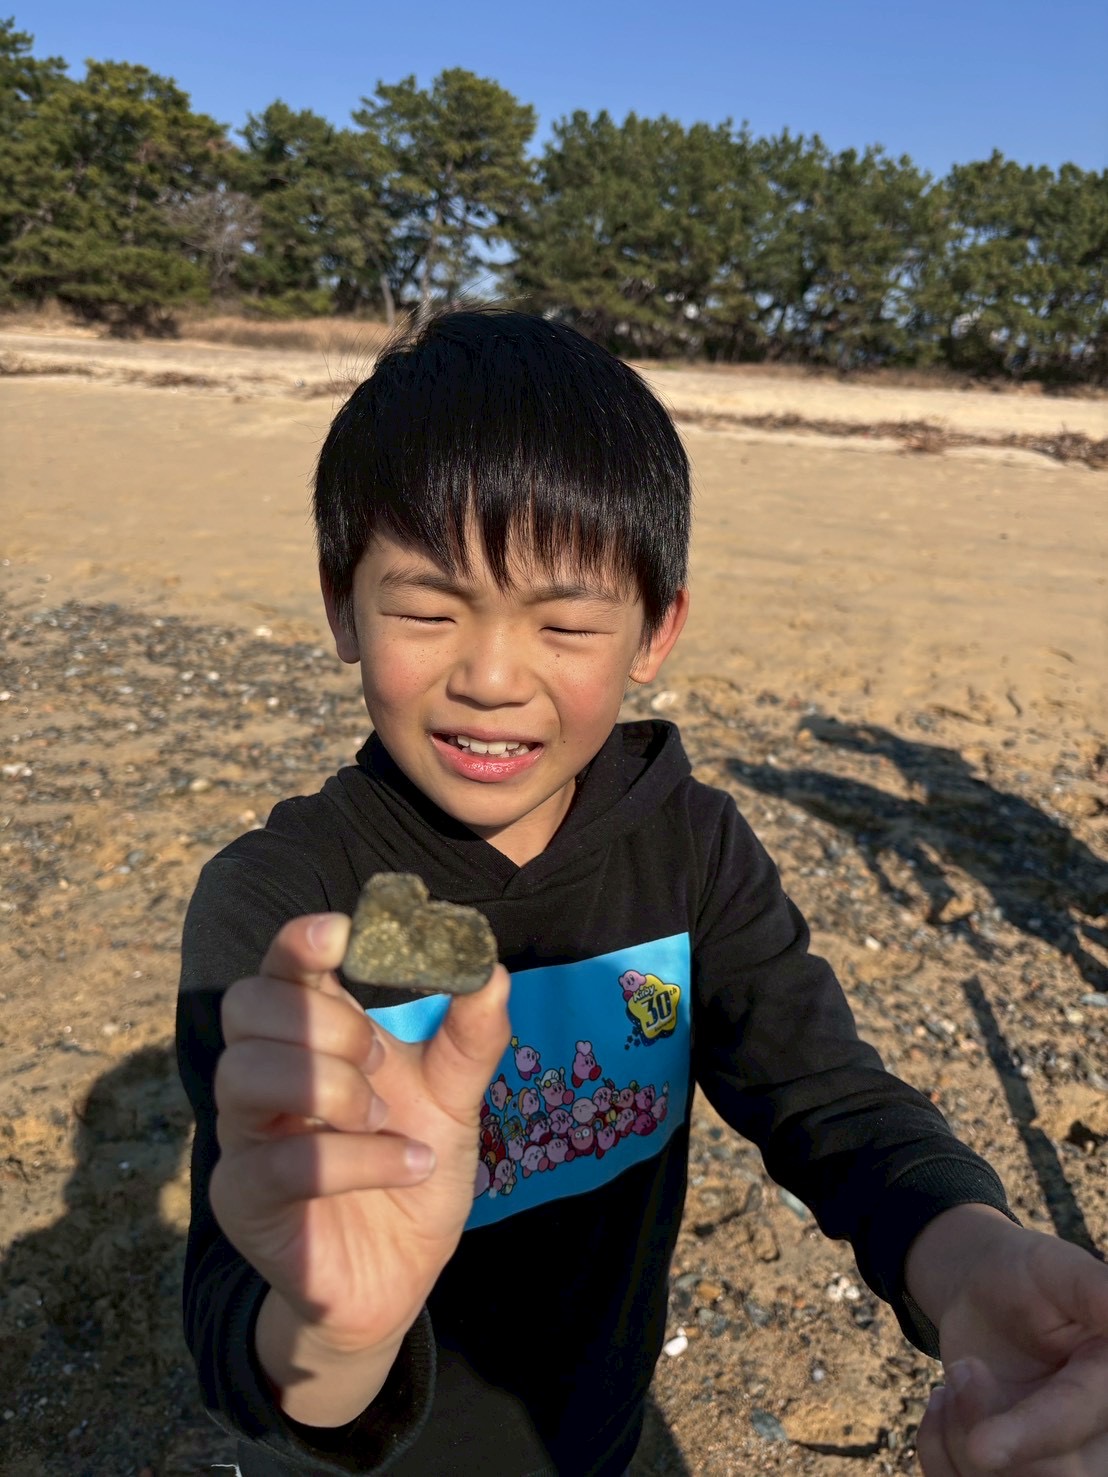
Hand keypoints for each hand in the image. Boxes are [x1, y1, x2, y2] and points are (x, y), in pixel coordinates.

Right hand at [209, 912, 510, 1355]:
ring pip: (244, 1074)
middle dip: (322, 1020)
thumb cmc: (412, 1167)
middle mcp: (265, 1075)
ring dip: (330, 1085)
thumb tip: (491, 968)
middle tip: (380, 1059)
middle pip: (247, 1005)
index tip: (344, 932)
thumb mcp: (455, 1099)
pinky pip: (279, 1162)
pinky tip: (407, 1164)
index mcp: (311, 1036)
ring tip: (386, 1116)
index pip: (280, 968)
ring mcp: (247, 1137)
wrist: (398, 1275)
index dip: (300, 941)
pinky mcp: (244, 1200)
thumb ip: (471, 1036)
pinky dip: (354, 1158)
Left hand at [916, 1223, 1107, 1473]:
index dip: (1030, 1435)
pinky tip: (945, 1404)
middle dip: (977, 1432)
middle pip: (1049, 1476)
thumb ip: (1094, 1289)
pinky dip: (938, 1450)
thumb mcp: (1057, 1270)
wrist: (988, 1295)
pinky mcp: (1024, 1473)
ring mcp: (1064, 1463)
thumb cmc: (1028, 1277)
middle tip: (960, 1372)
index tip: (980, 1449)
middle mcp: (1100, 1438)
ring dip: (954, 1439)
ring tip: (956, 1380)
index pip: (1076, 1419)